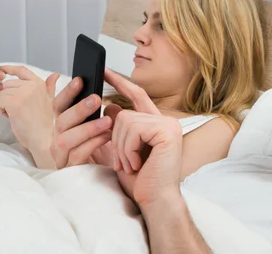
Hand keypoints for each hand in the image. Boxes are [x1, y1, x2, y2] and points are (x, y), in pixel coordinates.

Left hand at [0, 65, 58, 157]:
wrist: (43, 138)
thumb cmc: (44, 122)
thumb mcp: (49, 100)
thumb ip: (49, 86)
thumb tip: (56, 75)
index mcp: (39, 83)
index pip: (21, 70)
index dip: (8, 68)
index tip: (0, 69)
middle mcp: (31, 86)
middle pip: (7, 84)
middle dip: (8, 96)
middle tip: (18, 108)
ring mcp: (22, 93)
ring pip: (1, 93)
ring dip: (4, 104)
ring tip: (16, 113)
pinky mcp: (13, 103)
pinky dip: (1, 110)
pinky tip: (11, 117)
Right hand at [50, 78, 113, 168]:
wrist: (116, 172)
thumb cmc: (106, 145)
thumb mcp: (98, 122)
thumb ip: (90, 105)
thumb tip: (81, 79)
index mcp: (64, 125)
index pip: (59, 105)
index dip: (68, 92)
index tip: (80, 80)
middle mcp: (58, 138)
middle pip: (61, 121)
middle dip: (78, 109)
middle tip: (97, 98)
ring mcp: (62, 155)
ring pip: (66, 139)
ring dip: (87, 128)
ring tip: (107, 121)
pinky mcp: (70, 169)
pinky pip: (77, 155)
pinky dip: (92, 144)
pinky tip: (106, 137)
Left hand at [104, 68, 182, 208]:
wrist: (155, 201)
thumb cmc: (141, 181)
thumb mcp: (123, 151)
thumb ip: (118, 128)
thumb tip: (110, 105)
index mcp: (156, 123)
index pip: (136, 95)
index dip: (119, 82)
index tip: (103, 71)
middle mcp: (165, 121)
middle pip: (124, 114)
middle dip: (115, 140)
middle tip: (123, 163)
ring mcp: (168, 125)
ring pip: (125, 121)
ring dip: (121, 149)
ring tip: (131, 165)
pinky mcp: (167, 132)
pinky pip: (133, 130)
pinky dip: (128, 150)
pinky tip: (137, 164)